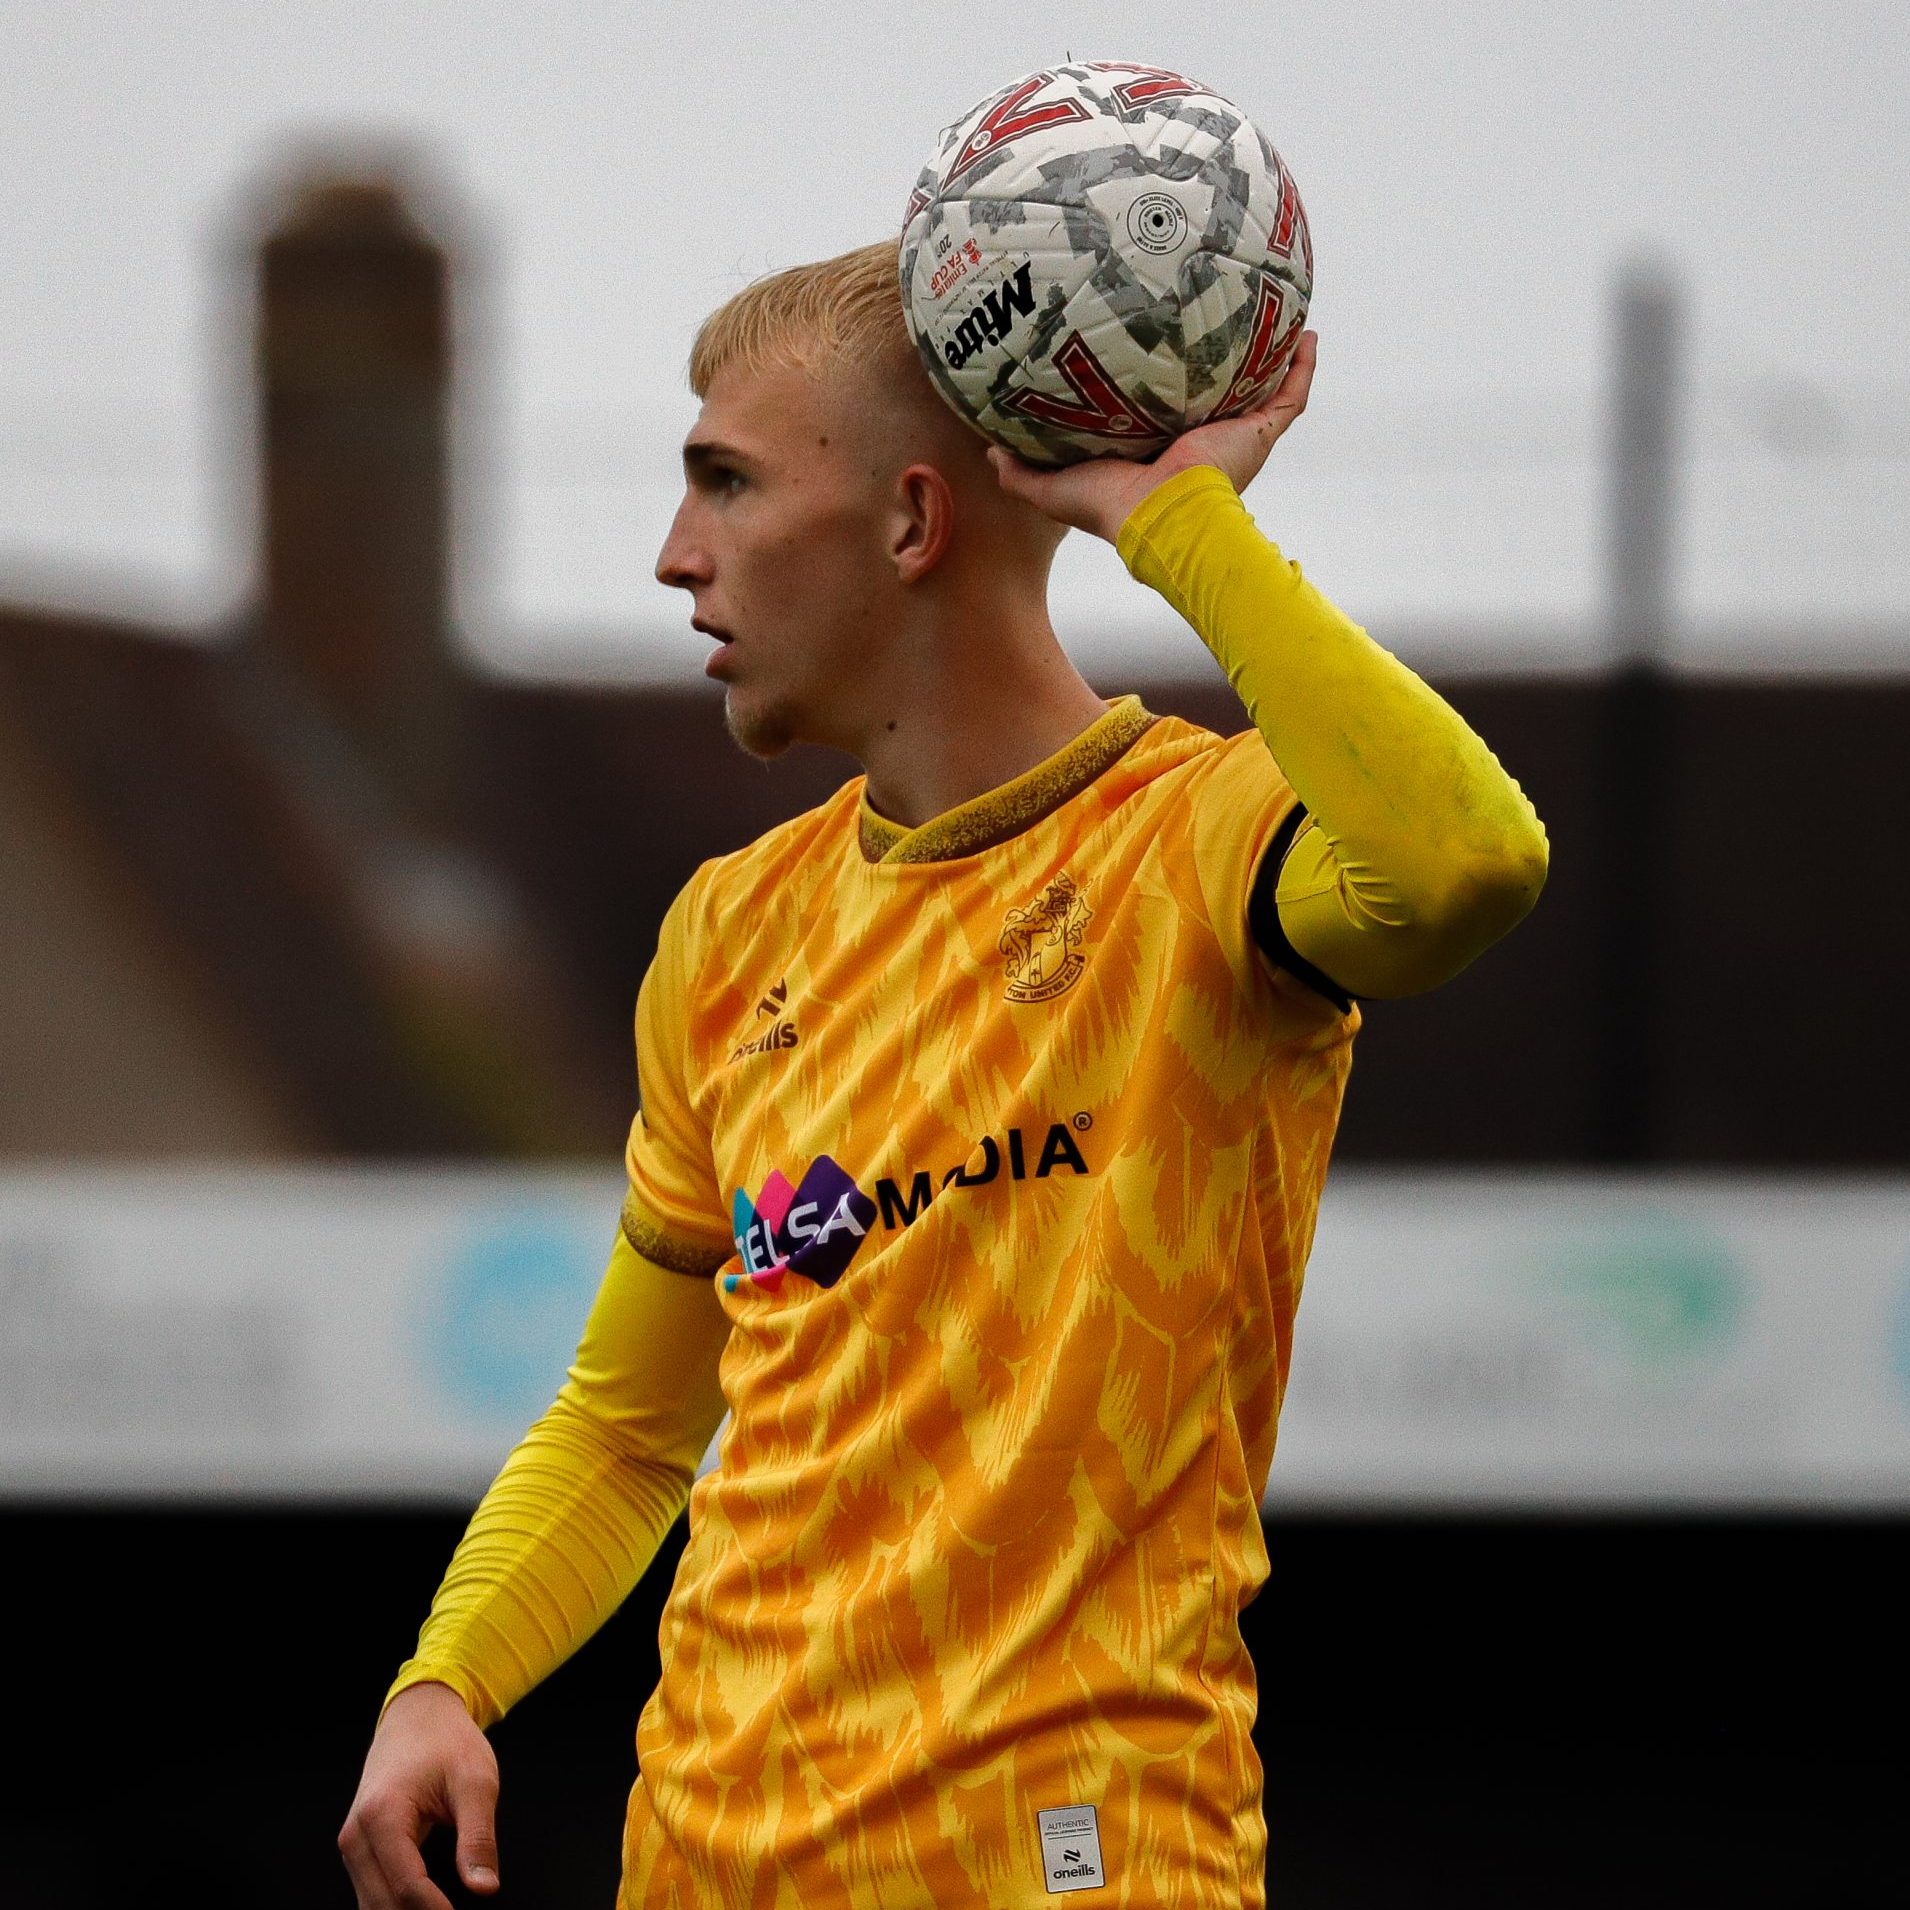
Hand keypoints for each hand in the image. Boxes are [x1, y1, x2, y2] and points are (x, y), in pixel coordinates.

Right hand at [339, 1681, 500, 1907]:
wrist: (419, 1713)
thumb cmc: (447, 1740)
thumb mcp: (476, 1781)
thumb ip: (478, 1838)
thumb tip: (485, 1888)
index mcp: (382, 1816)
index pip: (407, 1887)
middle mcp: (356, 1835)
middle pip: (383, 1904)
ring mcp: (352, 1844)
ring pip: (372, 1905)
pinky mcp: (359, 1848)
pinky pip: (373, 1892)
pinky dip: (396, 1906)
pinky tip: (426, 1908)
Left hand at [987, 328, 1317, 542]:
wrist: (1164, 520)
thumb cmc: (1112, 509)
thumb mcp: (1054, 488)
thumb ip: (1021, 472)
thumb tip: (989, 448)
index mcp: (1159, 450)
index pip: (1161, 409)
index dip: (1157, 383)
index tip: (1151, 350)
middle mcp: (1201, 441)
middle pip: (1215, 393)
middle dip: (1218, 364)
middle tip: (1213, 319)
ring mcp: (1236, 436)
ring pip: (1260, 389)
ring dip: (1270, 358)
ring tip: (1275, 317)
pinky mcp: (1260, 433)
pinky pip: (1291, 394)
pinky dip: (1303, 366)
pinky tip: (1307, 333)